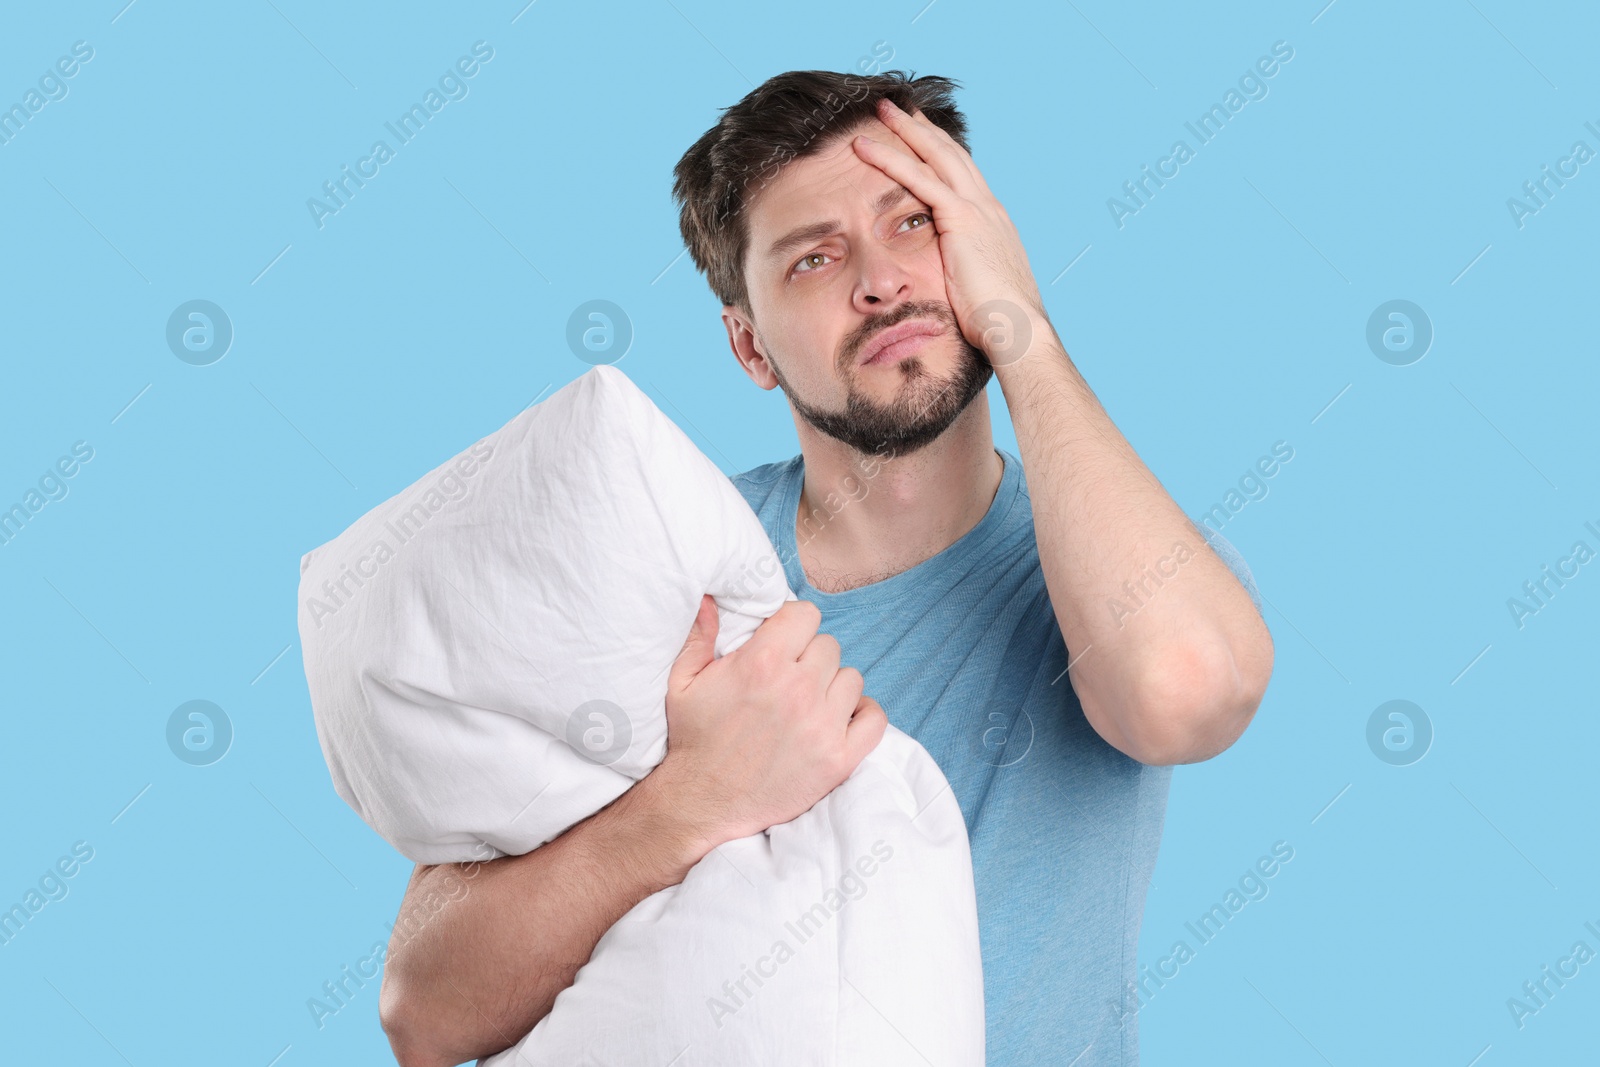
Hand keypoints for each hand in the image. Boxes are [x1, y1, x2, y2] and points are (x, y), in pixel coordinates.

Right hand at [656, 595, 887, 848]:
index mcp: (762, 662)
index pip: (806, 615)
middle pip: (829, 646)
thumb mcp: (682, 682)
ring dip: (833, 687)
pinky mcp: (839, 759)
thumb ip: (699, 634)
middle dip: (809, 658)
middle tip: (789, 680)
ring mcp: (822, 726)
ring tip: (808, 704)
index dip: (794, 626)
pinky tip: (840, 719)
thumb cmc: (692, 741)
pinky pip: (875, 718)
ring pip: (852, 679)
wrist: (702, 805)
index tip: (784, 643)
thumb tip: (711, 596)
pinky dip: (863, 715)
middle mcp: (797, 689)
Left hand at [853, 97, 1045, 362]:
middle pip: (950, 154)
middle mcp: (988, 207)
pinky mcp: (962, 219)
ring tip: (879, 109)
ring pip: (935, 155)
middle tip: (897, 107)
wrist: (1017, 332)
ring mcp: (977, 209)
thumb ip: (962, 274)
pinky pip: (919, 179)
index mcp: (992, 223)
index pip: (962, 175)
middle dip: (922, 128)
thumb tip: (948, 284)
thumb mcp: (978, 290)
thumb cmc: (997, 326)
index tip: (919, 135)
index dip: (939, 152)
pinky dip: (889, 159)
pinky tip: (864, 147)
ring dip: (904, 129)